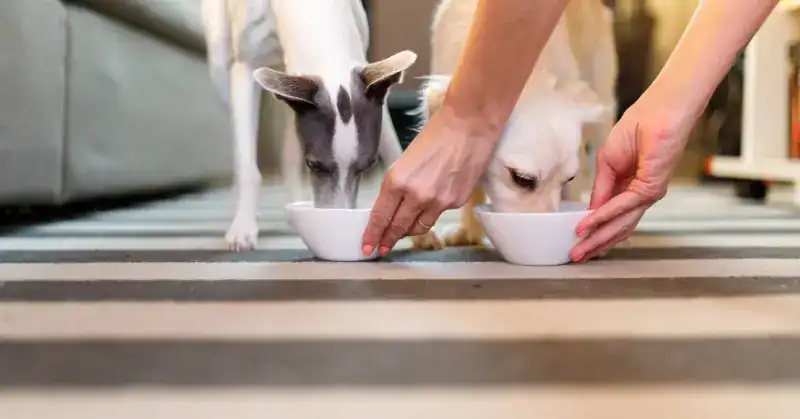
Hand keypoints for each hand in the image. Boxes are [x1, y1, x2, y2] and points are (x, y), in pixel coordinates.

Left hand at [361, 111, 496, 255]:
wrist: (469, 126)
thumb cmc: (436, 135)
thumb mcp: (405, 160)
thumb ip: (397, 185)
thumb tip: (393, 206)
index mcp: (397, 181)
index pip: (381, 216)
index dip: (373, 234)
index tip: (367, 247)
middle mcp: (416, 196)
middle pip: (398, 228)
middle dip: (388, 240)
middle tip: (381, 248)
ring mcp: (439, 202)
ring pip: (419, 227)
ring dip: (408, 232)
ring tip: (402, 233)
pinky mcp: (456, 202)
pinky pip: (438, 215)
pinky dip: (430, 214)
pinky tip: (429, 206)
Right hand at [570, 87, 700, 261]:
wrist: (662, 110)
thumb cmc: (640, 125)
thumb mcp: (608, 160)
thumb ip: (601, 187)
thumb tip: (591, 210)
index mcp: (631, 187)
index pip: (611, 215)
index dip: (593, 229)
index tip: (576, 241)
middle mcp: (641, 195)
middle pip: (616, 226)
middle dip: (594, 243)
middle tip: (576, 256)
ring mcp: (648, 193)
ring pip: (620, 223)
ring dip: (598, 238)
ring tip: (579, 250)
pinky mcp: (651, 187)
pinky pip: (622, 206)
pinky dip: (603, 216)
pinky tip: (588, 224)